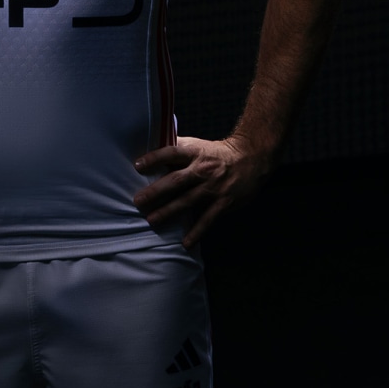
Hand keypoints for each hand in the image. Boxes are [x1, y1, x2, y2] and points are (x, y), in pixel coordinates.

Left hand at [133, 135, 271, 246]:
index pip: (172, 152)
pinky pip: (208, 219)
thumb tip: (153, 149)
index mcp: (195, 152)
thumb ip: (178, 148)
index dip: (155, 158)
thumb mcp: (198, 145)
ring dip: (169, 211)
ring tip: (152, 220)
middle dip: (156, 191)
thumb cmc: (217, 152)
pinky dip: (197, 232)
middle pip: (176, 180)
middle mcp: (203, 169)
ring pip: (188, 201)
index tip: (137, 165)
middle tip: (138, 200)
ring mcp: (213, 187)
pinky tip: (186, 243)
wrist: (251, 158)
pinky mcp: (224, 202)